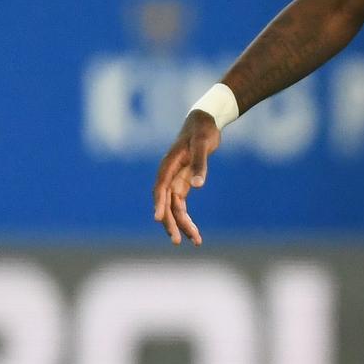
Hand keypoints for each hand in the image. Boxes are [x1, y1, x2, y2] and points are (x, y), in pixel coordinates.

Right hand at [152, 111, 220, 245]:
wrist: (204, 122)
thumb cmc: (202, 131)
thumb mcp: (203, 145)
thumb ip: (200, 164)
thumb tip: (197, 186)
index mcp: (168, 165)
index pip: (160, 188)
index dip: (159, 204)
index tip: (158, 219)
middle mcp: (168, 175)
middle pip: (165, 203)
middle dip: (170, 222)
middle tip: (176, 241)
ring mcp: (174, 180)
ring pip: (174, 208)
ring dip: (181, 225)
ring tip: (195, 242)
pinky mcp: (183, 183)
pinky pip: (181, 205)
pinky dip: (186, 218)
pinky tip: (193, 233)